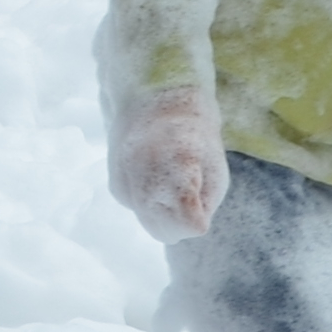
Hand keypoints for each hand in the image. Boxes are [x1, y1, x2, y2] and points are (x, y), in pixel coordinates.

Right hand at [111, 89, 227, 238]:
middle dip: (183, 223)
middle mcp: (143, 178)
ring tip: (176, 184)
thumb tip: (190, 229)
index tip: (200, 216)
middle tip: (193, 196)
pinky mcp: (116, 187)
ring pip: (150, 225)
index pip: (184, 220)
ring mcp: (124, 182)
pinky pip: (139, 210)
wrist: (155, 100)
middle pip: (166, 231)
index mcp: (175, 168)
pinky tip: (157, 178)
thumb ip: (205, 204)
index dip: (196, 221)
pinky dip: (151, 203)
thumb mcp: (215, 168)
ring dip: (167, 215)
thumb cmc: (197, 135)